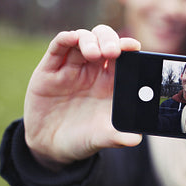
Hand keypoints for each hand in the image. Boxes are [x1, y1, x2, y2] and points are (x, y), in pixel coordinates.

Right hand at [24, 25, 141, 169]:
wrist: (52, 147)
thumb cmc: (84, 139)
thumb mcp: (102, 139)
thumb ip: (119, 136)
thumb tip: (135, 140)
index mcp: (112, 82)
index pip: (123, 57)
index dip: (128, 48)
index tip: (134, 47)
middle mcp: (93, 71)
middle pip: (104, 41)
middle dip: (109, 40)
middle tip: (113, 51)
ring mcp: (71, 68)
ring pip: (82, 40)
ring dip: (90, 40)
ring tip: (94, 54)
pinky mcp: (49, 70)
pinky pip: (57, 48)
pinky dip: (65, 39)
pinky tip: (71, 38)